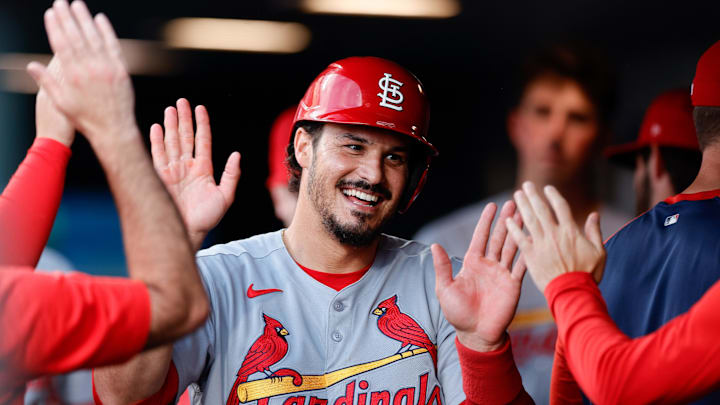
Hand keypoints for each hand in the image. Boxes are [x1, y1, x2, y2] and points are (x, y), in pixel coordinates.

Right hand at [26, 0, 135, 142]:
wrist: (114, 130)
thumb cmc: (86, 119)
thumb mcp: (61, 103)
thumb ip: (46, 82)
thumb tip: (30, 65)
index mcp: (72, 75)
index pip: (61, 44)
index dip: (55, 27)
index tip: (50, 13)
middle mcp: (89, 69)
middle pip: (76, 37)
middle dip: (67, 17)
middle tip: (61, 2)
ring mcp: (107, 68)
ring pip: (94, 38)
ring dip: (85, 19)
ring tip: (77, 5)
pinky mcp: (121, 70)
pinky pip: (113, 46)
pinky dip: (106, 31)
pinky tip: (100, 19)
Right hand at [150, 98, 240, 249]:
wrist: (189, 232)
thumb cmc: (207, 218)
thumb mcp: (225, 196)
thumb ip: (231, 175)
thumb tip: (236, 155)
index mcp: (203, 169)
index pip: (202, 140)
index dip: (202, 124)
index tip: (200, 108)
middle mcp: (187, 167)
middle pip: (185, 137)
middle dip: (184, 119)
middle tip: (182, 101)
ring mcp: (173, 171)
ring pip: (172, 142)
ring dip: (170, 125)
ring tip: (170, 109)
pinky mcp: (160, 178)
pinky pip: (157, 156)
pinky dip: (156, 141)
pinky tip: (155, 127)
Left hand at [433, 201, 524, 351]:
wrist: (476, 334)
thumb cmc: (458, 313)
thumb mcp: (446, 288)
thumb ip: (442, 267)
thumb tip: (434, 245)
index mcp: (472, 263)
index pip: (480, 237)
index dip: (486, 221)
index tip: (492, 205)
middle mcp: (489, 265)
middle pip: (499, 238)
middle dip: (506, 220)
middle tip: (514, 202)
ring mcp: (502, 273)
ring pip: (512, 247)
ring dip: (519, 231)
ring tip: (527, 215)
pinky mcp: (513, 284)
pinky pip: (522, 266)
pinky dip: (528, 253)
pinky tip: (535, 240)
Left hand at [506, 182, 605, 292]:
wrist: (573, 293)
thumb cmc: (588, 274)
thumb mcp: (599, 252)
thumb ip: (595, 232)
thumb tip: (594, 215)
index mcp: (571, 232)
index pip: (560, 207)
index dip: (553, 195)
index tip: (547, 188)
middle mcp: (554, 234)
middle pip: (541, 209)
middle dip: (533, 195)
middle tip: (525, 185)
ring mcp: (541, 244)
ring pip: (529, 220)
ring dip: (522, 206)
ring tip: (517, 195)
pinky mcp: (531, 256)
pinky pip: (520, 239)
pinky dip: (513, 229)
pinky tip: (507, 220)